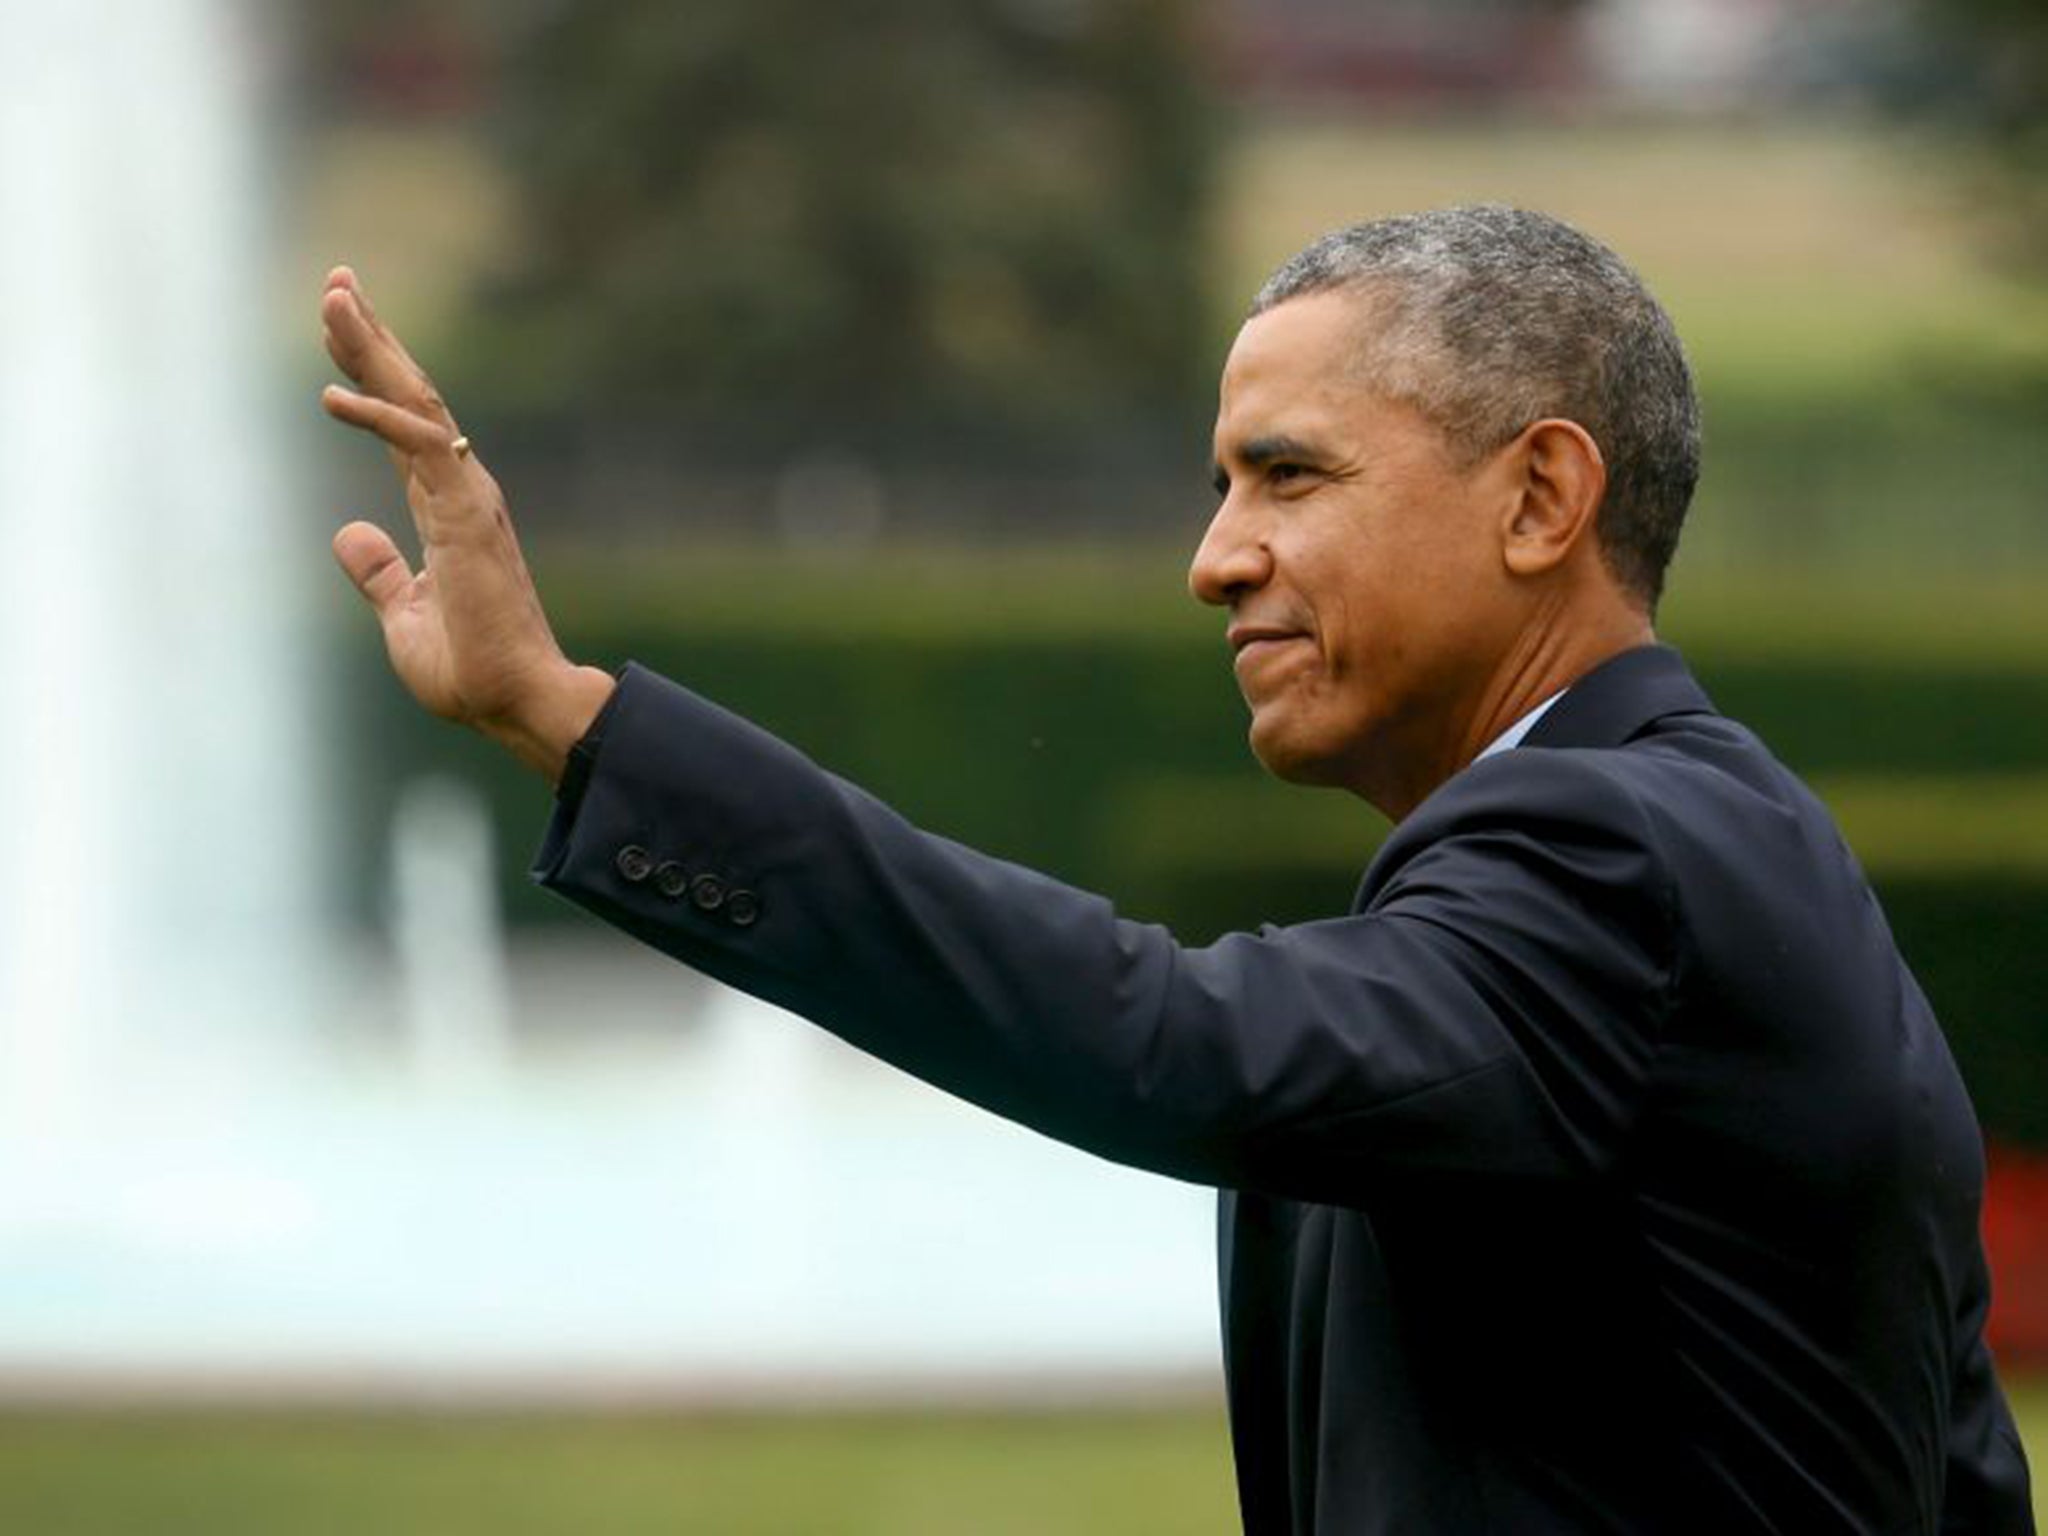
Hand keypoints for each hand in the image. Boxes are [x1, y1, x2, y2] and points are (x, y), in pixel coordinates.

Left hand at [320, 266, 613, 781]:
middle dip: (372, 336)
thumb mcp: (404, 616)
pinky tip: (331, 394)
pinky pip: (418, 448)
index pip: (403, 426)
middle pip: (411, 395)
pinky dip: (376, 416)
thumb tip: (351, 533)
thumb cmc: (473, 671)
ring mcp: (468, 500)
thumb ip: (379, 573)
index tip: (340, 326)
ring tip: (336, 300)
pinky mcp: (465, 516)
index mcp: (448, 510)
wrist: (515, 702)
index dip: (370, 373)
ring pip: (417, 403)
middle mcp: (463, 492)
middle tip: (337, 281)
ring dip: (374, 349)